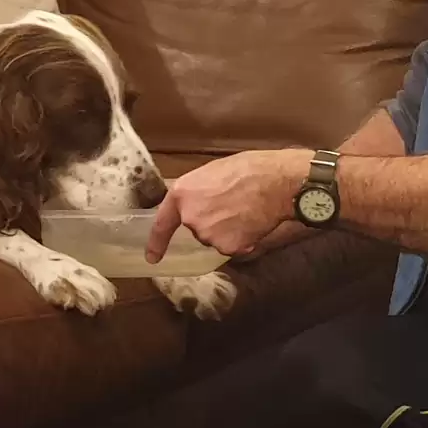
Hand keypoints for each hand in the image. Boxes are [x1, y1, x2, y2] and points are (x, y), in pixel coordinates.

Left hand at [146, 149, 308, 262]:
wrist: (276, 182)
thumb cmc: (248, 169)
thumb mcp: (212, 172)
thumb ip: (197, 192)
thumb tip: (195, 201)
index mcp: (182, 194)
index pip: (163, 223)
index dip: (156, 242)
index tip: (152, 258)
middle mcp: (190, 218)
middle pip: (197, 229)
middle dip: (212, 221)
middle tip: (233, 204)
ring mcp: (208, 235)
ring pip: (216, 239)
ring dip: (228, 230)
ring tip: (245, 210)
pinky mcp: (228, 248)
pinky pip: (233, 247)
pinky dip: (243, 239)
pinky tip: (253, 222)